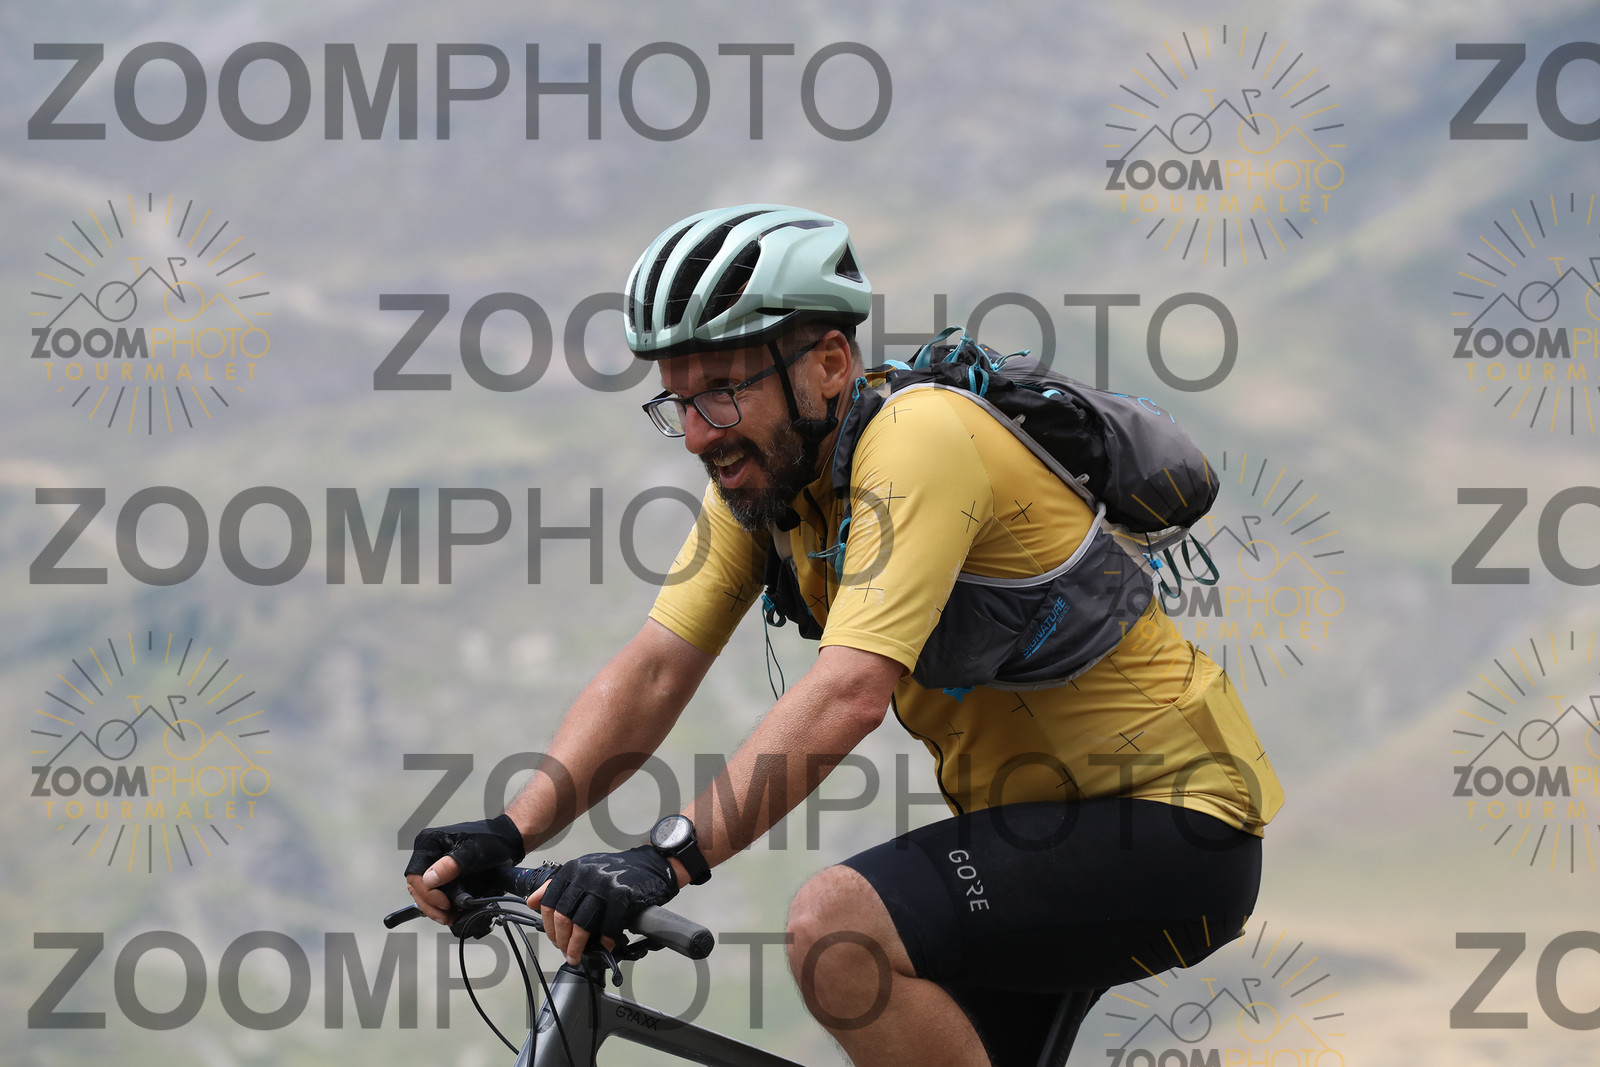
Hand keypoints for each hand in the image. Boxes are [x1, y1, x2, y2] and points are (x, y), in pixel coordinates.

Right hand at [404, 814, 524, 923]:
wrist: (506, 841)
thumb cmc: (492, 841)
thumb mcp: (471, 853)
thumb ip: (449, 866)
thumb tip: (428, 880)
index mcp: (428, 842)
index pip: (415, 875)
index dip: (428, 894)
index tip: (445, 904)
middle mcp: (428, 851)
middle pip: (417, 886)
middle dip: (430, 905)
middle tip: (447, 916)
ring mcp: (435, 862)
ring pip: (424, 891)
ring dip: (435, 907)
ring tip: (450, 916)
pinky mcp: (443, 872)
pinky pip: (435, 891)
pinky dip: (441, 903)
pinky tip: (452, 911)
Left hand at [528, 845, 677, 963]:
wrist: (654, 865)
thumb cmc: (620, 872)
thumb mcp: (585, 871)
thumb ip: (560, 886)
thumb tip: (532, 902)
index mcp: (573, 869)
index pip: (549, 902)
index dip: (548, 926)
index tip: (554, 939)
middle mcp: (586, 875)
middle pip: (563, 916)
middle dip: (561, 940)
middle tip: (566, 952)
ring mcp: (604, 885)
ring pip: (581, 924)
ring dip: (577, 946)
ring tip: (579, 956)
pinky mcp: (623, 897)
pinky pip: (608, 927)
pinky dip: (605, 941)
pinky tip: (605, 947)